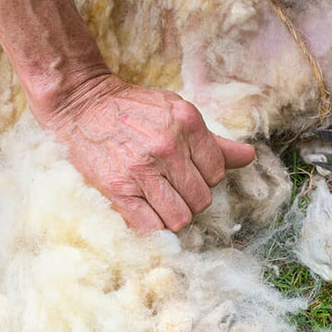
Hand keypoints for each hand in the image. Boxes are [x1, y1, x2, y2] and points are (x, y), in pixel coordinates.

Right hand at [38, 73, 255, 232]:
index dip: (205, 178)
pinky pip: (150, 227)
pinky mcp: (118, 188)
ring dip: (173, 215)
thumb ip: (214, 141)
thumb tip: (249, 157)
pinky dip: (152, 226)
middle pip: (202, 199)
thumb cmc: (134, 109)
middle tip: (172, 187)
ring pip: (180, 218)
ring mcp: (142, 168)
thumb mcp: (177, 112)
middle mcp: (168, 146)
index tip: (188, 173)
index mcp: (188, 123)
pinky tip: (145, 211)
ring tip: (159, 200)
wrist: (83, 105)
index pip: (218, 173)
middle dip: (190, 199)